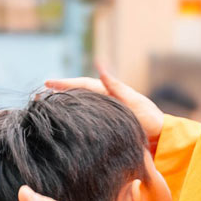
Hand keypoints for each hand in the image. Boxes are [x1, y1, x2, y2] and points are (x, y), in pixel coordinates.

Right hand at [45, 65, 164, 146]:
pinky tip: (65, 122)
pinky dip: (75, 118)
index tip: (46, 83)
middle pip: (78, 93)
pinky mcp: (106, 126)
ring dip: (65, 104)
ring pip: (80, 106)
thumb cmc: (149, 119)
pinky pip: (86, 119)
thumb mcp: (131, 101)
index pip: (82, 85)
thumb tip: (98, 62)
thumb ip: (113, 85)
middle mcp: (106, 100)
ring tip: (47, 106)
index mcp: (109, 92)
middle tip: (40, 94)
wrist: (161, 138)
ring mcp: (106, 113)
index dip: (64, 84)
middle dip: (59, 92)